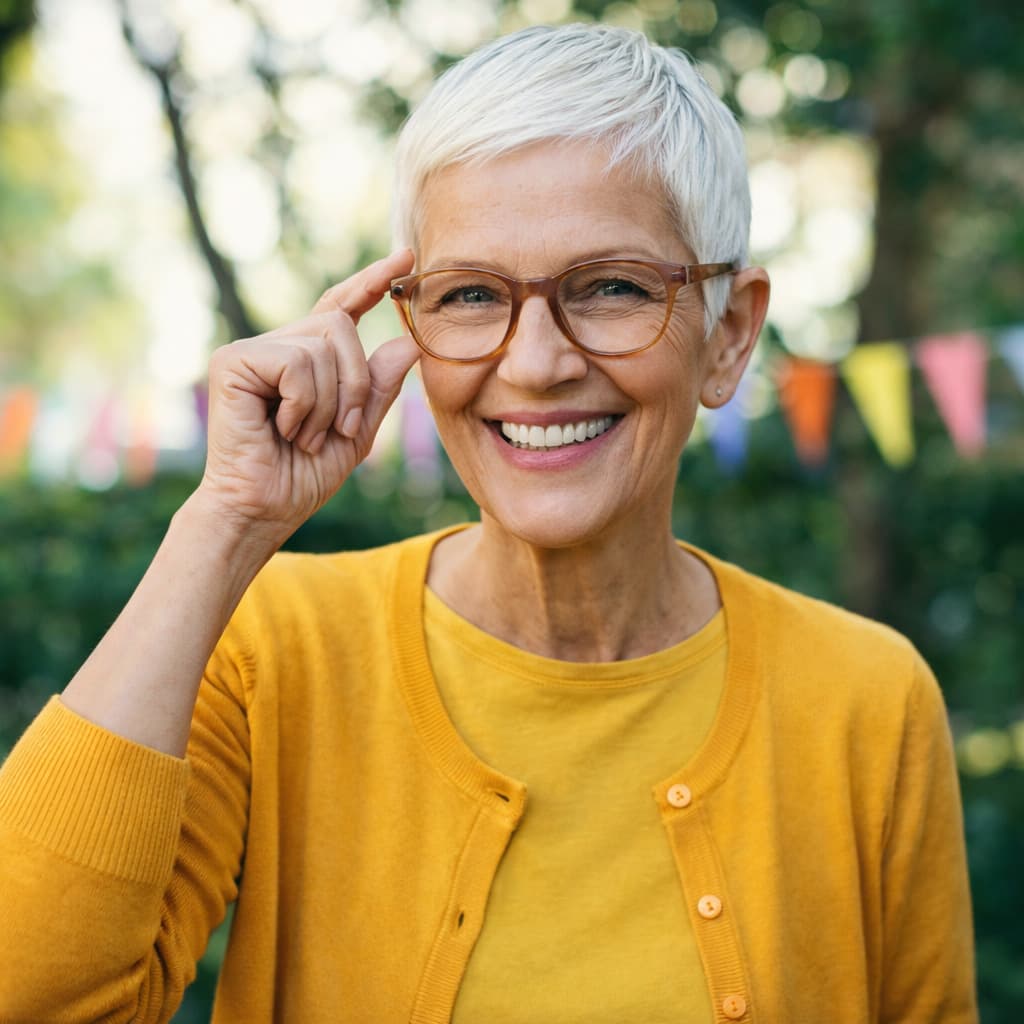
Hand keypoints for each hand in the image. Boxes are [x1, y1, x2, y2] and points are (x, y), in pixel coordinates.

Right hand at [196, 249, 418, 549]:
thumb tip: (408, 341)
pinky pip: (298, 363)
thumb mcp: (357, 431)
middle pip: (341, 328)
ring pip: (323, 347)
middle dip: (356, 385)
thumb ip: (378, 388)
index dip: (372, 282)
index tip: (405, 257)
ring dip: (329, 404)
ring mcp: (252, 351)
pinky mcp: (233, 361)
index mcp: (306, 359)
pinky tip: (283, 428)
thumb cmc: (303, 476)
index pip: (342, 308)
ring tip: (304, 436)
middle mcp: (278, 346)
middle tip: (340, 429)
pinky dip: (304, 403)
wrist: (263, 509)